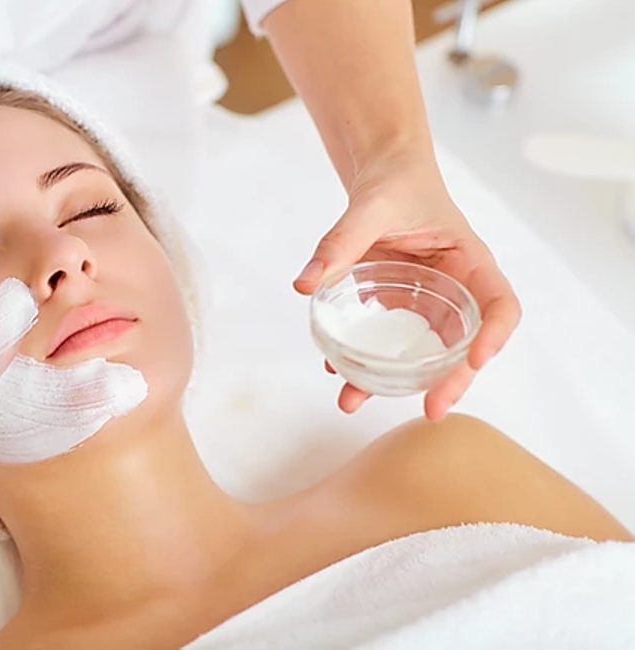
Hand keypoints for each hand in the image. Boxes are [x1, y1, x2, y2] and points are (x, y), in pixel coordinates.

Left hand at [295, 152, 520, 419]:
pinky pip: (385, 340)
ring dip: (392, 381)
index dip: (495, 335)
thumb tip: (305, 283)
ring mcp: (424, 301)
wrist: (381, 172)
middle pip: (464, 343)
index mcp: (470, 261)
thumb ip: (340, 241)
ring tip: (352, 401)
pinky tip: (335, 373)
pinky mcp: (394, 305)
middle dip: (449, 380)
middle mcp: (453, 287)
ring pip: (421, 352)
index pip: (500, 304)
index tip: (475, 360)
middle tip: (431, 410)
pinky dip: (363, 360)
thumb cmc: (395, 181)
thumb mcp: (371, 206)